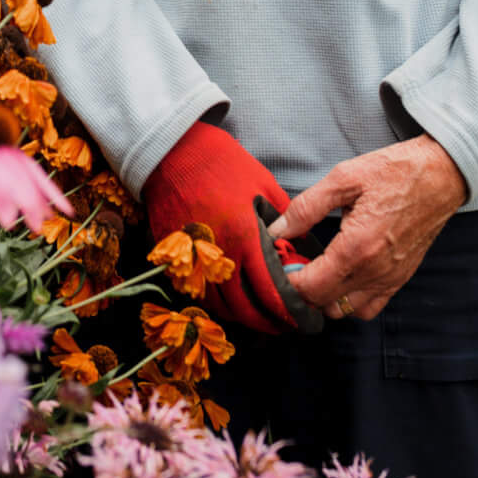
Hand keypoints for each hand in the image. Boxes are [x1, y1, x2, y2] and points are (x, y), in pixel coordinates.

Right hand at [142, 121, 323, 334]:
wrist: (172, 152)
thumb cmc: (223, 164)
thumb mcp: (264, 186)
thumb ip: (286, 220)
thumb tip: (302, 248)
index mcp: (244, 238)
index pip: (271, 290)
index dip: (290, 310)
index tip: (305, 317)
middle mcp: (218, 256)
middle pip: (246, 309)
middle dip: (270, 323)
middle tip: (287, 325)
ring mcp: (193, 260)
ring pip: (221, 307)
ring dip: (244, 317)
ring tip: (263, 318)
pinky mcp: (175, 258)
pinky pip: (199, 293)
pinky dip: (218, 303)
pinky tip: (233, 301)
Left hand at [272, 136, 467, 322]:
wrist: (441, 175)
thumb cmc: (394, 172)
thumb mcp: (344, 178)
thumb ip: (306, 208)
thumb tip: (277, 230)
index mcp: (357, 248)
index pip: (310, 288)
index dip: (287, 281)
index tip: (277, 263)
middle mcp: (375, 272)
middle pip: (324, 304)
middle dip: (301, 289)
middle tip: (293, 263)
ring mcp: (390, 279)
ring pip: (346, 311)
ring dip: (325, 297)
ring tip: (316, 269)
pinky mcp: (401, 279)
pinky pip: (370, 307)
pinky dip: (350, 300)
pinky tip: (342, 274)